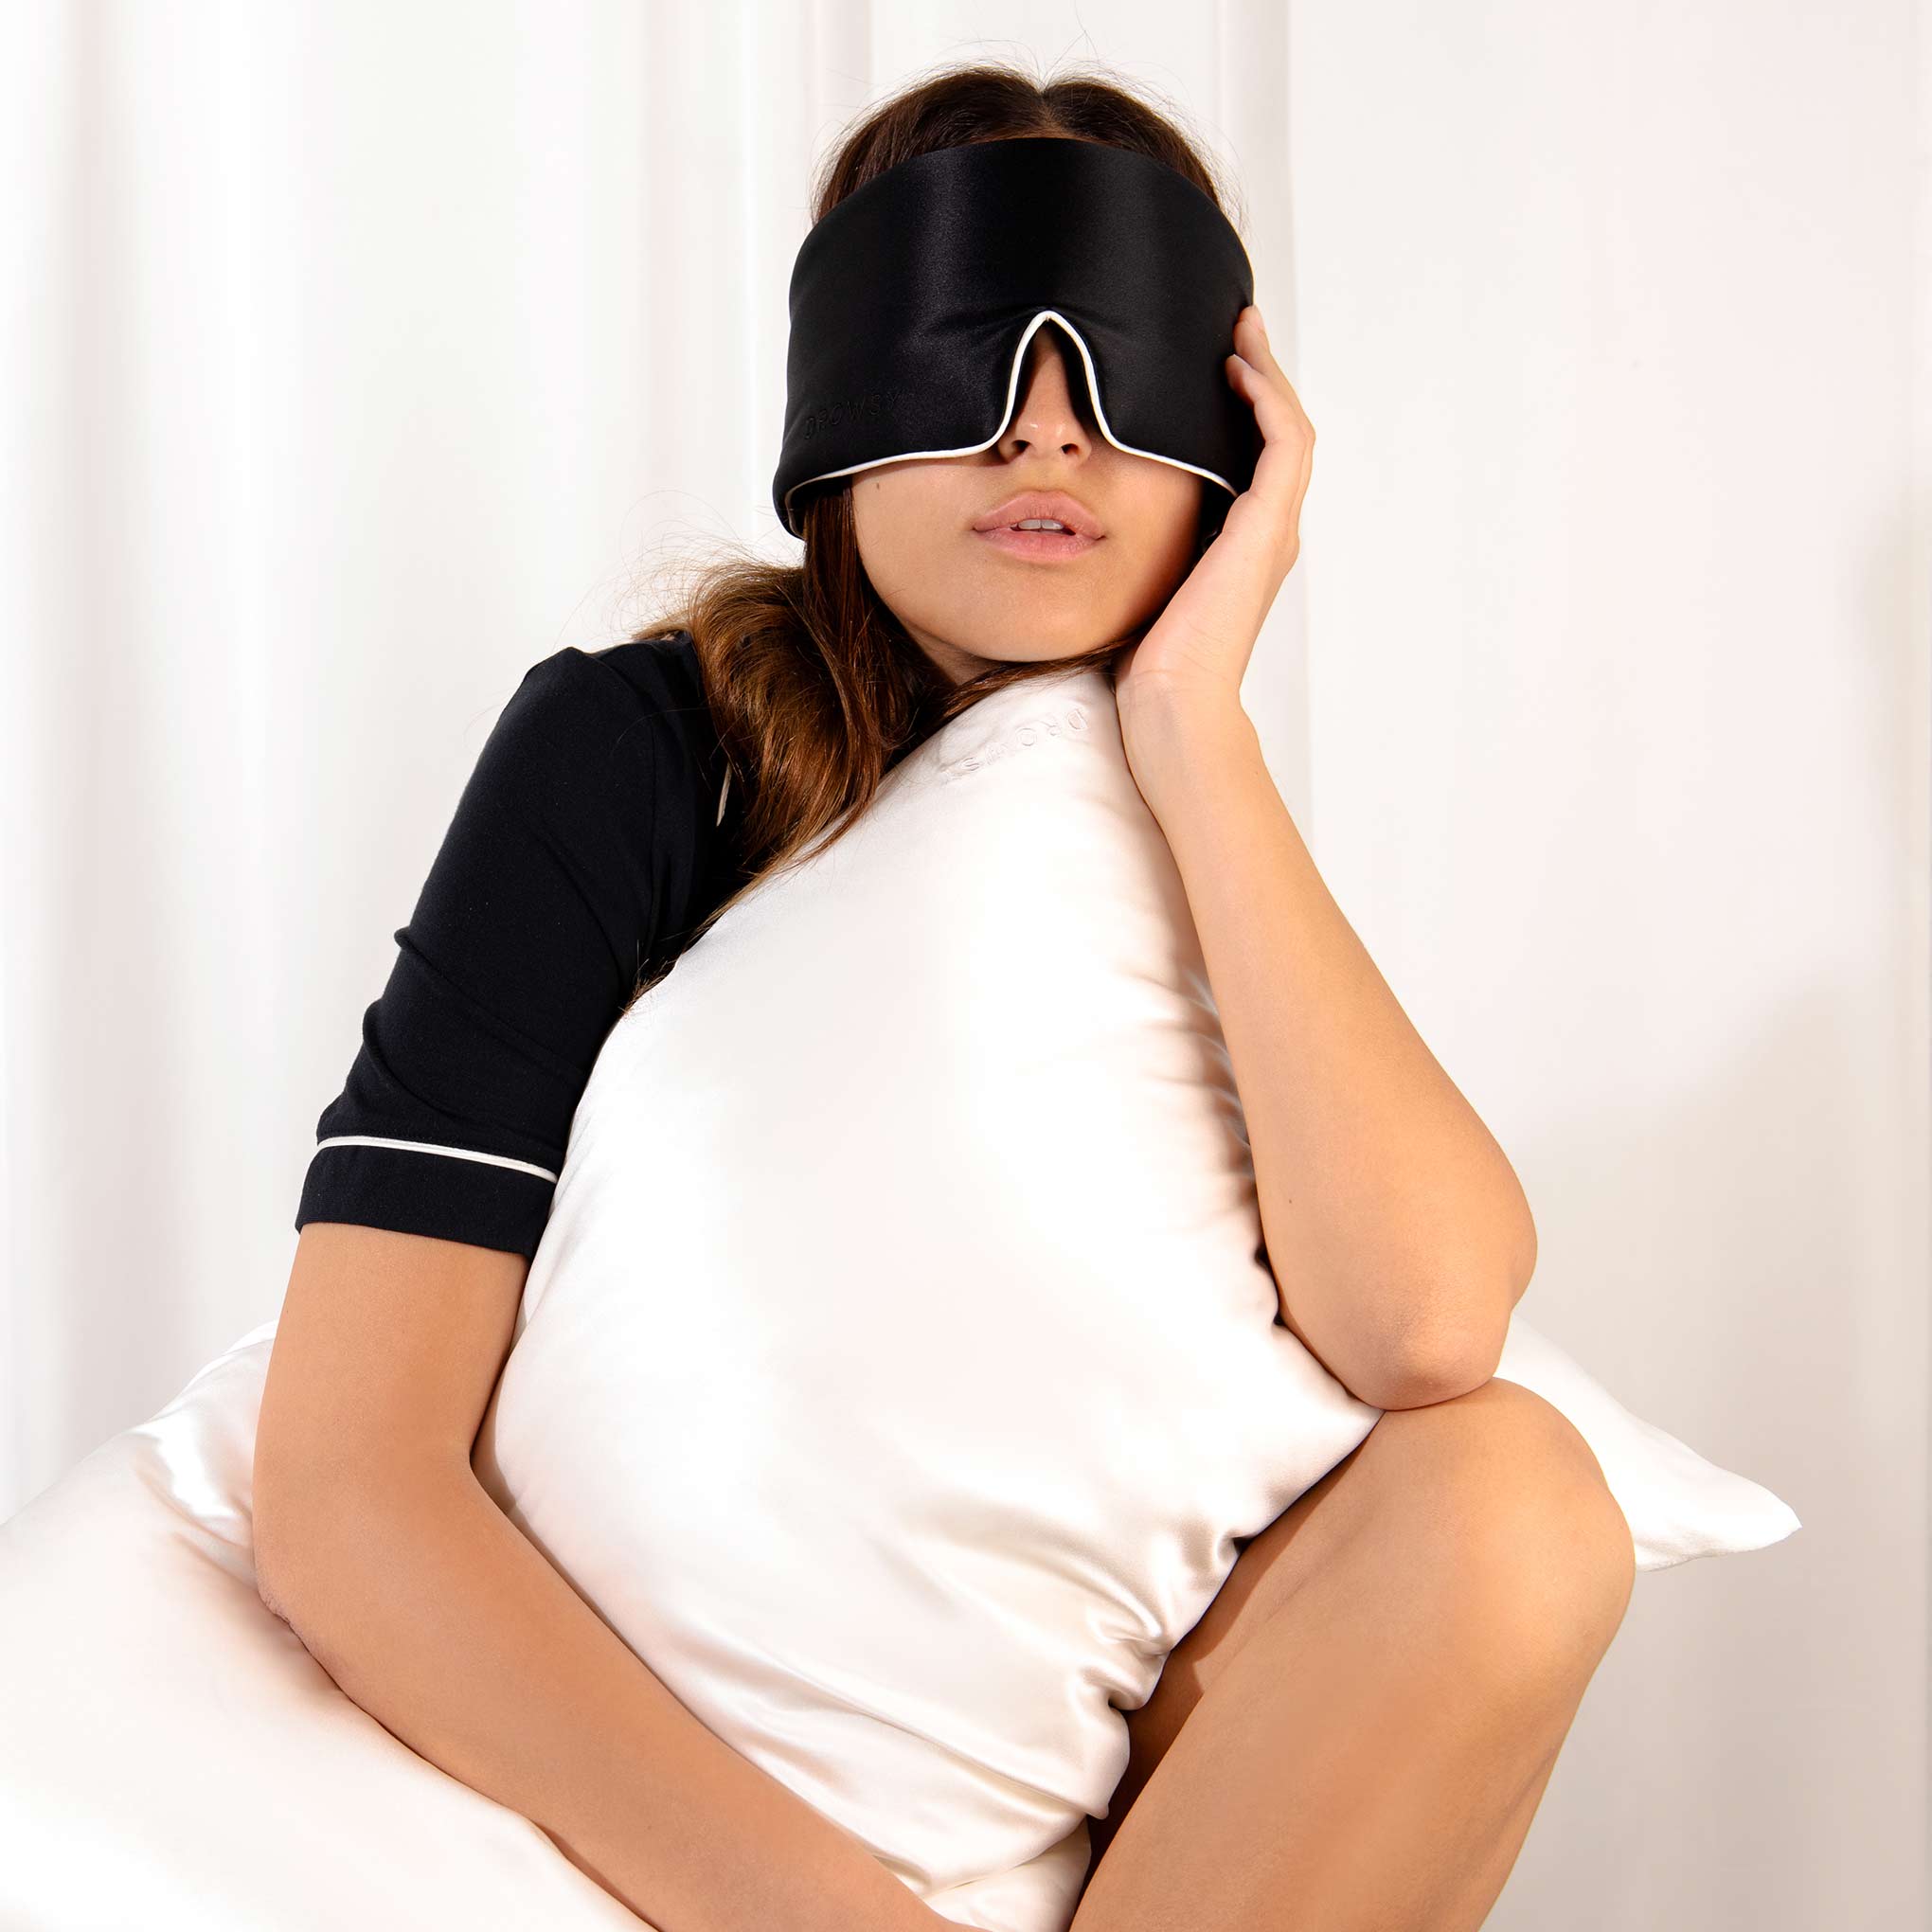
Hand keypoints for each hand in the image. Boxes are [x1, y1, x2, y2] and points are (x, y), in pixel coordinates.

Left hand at [1113, 304, 1313, 738]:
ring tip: (1241, 334)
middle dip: (1261, 377)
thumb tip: (1100, 519)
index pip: (1255, 458)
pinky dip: (1267, 400)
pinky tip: (1238, 371)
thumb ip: (1144, 546)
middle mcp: (1267, 534)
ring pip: (1289, 429)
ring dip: (1268, 375)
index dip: (1244, 407)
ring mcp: (1273, 530)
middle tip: (1238, 327)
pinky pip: (1284, 444)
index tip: (1219, 363)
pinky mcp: (1267, 528)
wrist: (1173, 702)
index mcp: (1243, 546)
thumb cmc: (1150, 665)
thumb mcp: (1145, 584)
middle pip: (1279, 435)